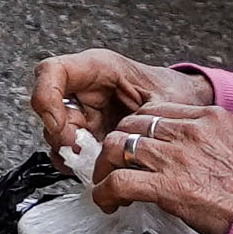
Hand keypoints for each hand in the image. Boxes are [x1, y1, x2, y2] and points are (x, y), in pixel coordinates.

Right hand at [28, 49, 201, 153]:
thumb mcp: (165, 102)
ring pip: (55, 129)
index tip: (59, 125)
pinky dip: (77, 159)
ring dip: (70, 150)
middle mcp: (84, 86)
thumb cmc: (175, 92)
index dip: (47, 97)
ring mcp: (83, 108)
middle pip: (49, 106)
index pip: (52, 71)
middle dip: (60, 133)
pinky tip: (94, 165)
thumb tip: (119, 141)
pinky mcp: (87, 128)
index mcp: (98, 67)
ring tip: (94, 162)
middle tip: (81, 152)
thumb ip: (142, 118)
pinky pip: (68, 145)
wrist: (185, 103)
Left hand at [84, 105, 232, 233]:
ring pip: (117, 147)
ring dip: (105, 168)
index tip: (132, 144)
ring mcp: (176, 156)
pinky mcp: (167, 185)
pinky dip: (105, 192)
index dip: (135, 128)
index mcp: (208, 116)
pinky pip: (119, 181)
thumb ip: (206, 138)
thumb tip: (179, 147)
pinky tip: (108, 202)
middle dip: (116, 144)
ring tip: (107, 184)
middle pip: (130, 124)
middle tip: (113, 164)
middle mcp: (189, 131)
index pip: (154, 110)